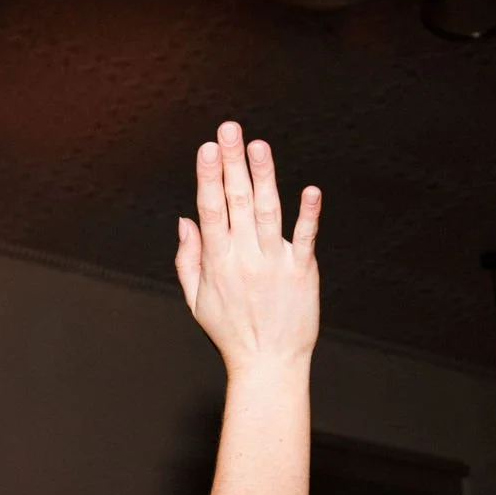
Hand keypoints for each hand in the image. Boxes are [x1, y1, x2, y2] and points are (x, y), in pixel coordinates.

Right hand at [173, 121, 320, 376]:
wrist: (268, 365)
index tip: (207, 148)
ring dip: (264, 177)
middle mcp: (245, 258)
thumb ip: (187, 259)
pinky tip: (310, 190)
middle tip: (229, 129)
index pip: (210, 210)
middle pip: (236, 202)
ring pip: (267, 212)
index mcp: (218, 262)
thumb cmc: (231, 332)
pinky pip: (305, 238)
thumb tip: (185, 219)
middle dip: (232, 163)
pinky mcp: (302, 272)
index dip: (208, 177)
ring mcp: (274, 264)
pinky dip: (308, 214)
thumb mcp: (196, 300)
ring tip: (259, 146)